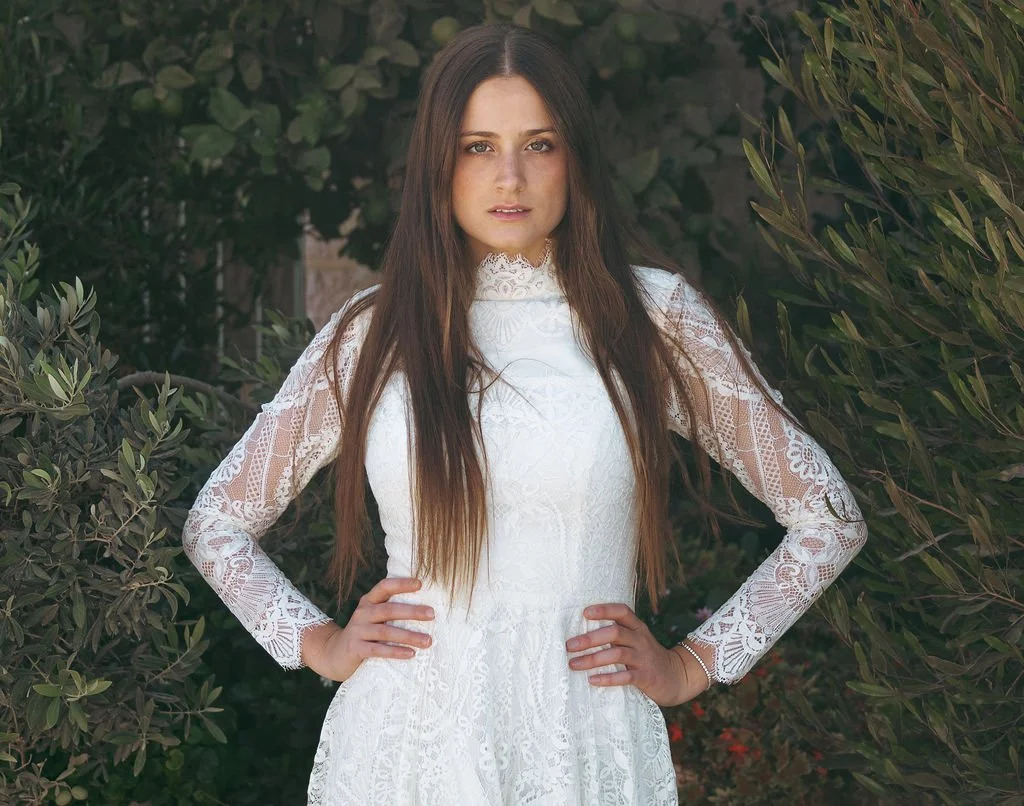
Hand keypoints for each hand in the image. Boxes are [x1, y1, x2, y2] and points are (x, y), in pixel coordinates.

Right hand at [301, 576, 434, 681]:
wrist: (334, 654)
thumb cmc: (364, 633)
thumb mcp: (373, 617)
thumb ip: (391, 610)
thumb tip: (425, 607)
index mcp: (369, 601)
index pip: (384, 586)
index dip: (401, 584)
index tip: (420, 584)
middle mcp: (363, 613)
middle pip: (389, 609)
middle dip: (412, 611)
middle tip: (432, 614)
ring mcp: (358, 631)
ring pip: (385, 631)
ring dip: (409, 636)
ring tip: (428, 641)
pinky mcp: (355, 649)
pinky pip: (378, 650)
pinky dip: (395, 651)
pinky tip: (410, 654)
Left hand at [565, 603, 709, 706]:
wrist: (677, 676)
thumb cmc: (646, 656)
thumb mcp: (636, 639)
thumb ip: (616, 633)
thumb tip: (581, 632)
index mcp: (637, 627)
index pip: (622, 611)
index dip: (604, 610)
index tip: (584, 612)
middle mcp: (640, 639)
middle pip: (614, 633)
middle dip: (590, 639)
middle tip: (569, 645)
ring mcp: (643, 658)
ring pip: (617, 654)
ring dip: (593, 659)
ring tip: (573, 664)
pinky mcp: (645, 677)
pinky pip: (625, 677)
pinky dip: (608, 678)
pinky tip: (592, 680)